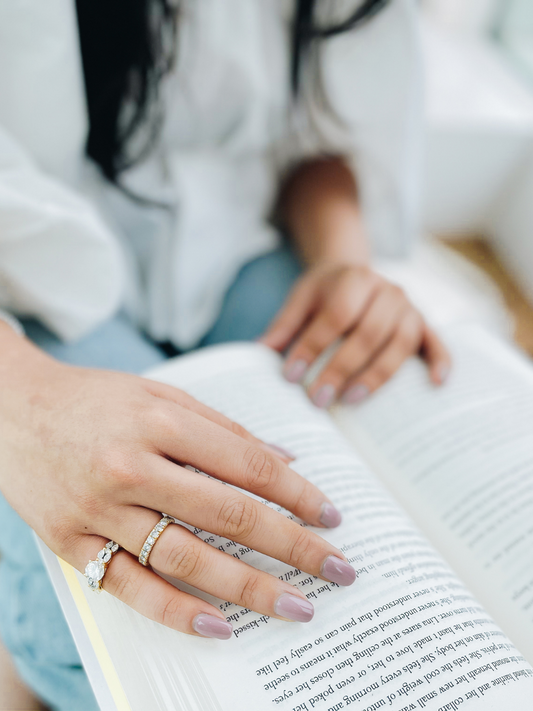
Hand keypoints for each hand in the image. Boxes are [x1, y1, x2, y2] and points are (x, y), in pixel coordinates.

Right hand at [0, 333, 353, 639]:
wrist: (13, 409)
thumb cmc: (96, 399)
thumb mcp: (162, 395)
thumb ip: (223, 429)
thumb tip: (284, 460)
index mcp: (160, 421)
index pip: (248, 465)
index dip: (297, 494)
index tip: (332, 516)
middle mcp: (131, 466)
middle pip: (230, 516)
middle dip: (293, 546)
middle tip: (338, 569)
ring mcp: (99, 510)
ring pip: (188, 558)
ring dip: (250, 588)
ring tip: (297, 606)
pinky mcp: (71, 543)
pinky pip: (130, 587)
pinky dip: (177, 611)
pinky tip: (220, 627)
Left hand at [261, 263, 450, 407]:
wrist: (354, 273)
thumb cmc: (324, 292)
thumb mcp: (300, 298)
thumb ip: (284, 324)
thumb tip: (262, 352)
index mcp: (355, 279)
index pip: (335, 316)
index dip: (313, 346)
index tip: (290, 375)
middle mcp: (388, 290)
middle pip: (369, 333)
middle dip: (342, 368)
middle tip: (318, 399)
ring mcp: (410, 307)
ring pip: (401, 342)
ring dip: (378, 375)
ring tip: (351, 401)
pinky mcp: (424, 323)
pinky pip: (437, 342)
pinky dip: (441, 361)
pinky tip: (436, 385)